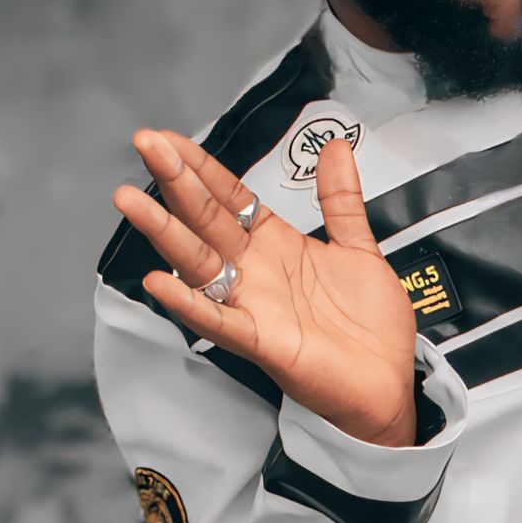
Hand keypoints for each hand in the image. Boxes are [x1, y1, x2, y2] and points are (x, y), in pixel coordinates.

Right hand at [114, 129, 419, 447]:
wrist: (389, 383)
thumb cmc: (369, 329)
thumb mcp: (359, 248)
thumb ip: (341, 198)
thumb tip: (336, 148)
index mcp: (276, 245)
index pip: (228, 196)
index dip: (200, 165)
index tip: (169, 138)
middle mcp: (256, 272)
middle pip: (206, 218)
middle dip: (175, 180)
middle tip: (145, 144)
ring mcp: (254, 305)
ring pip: (199, 262)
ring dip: (164, 231)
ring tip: (132, 200)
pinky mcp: (262, 342)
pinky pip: (219, 321)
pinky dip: (189, 303)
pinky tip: (160, 283)